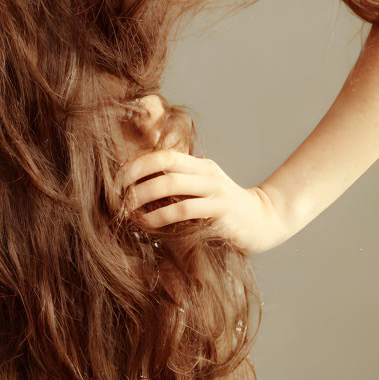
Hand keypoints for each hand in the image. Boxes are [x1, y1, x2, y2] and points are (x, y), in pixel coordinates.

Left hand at [116, 148, 292, 255]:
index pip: (162, 155)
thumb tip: (138, 191)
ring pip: (172, 186)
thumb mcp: (201, 190)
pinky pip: (186, 210)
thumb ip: (179, 186)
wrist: (262, 221)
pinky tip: (148, 224)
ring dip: (144, 198)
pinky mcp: (220, 211)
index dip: (136, 165)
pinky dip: (162, 216)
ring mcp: (215, 191)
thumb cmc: (223, 210)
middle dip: (135, 181)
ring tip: (127, 211)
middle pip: (164, 167)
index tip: (116, 180)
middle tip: (116, 198)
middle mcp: (206, 173)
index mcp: (199, 165)